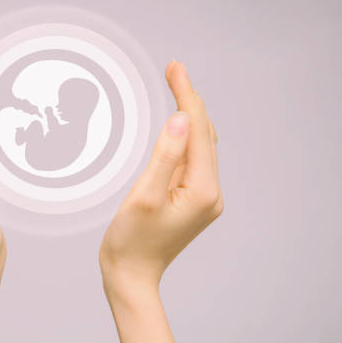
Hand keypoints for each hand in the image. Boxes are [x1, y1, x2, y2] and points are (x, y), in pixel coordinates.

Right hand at [99, 61, 222, 342]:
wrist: (131, 275)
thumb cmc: (131, 241)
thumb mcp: (143, 196)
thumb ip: (165, 155)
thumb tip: (182, 118)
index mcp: (202, 190)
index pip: (198, 131)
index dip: (187, 96)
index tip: (175, 67)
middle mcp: (210, 191)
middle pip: (204, 134)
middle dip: (189, 100)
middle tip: (173, 68)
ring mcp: (203, 196)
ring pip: (200, 145)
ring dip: (188, 115)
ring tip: (175, 85)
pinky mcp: (192, 198)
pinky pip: (191, 159)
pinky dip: (184, 136)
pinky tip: (176, 123)